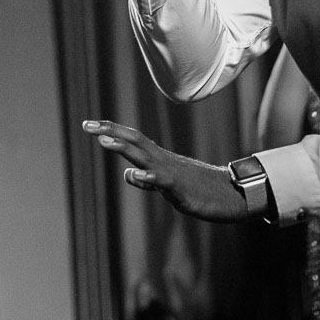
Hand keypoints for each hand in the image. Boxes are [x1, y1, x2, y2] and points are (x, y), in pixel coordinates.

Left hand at [82, 119, 247, 222]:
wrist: (233, 194)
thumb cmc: (200, 188)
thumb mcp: (168, 183)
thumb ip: (147, 178)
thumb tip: (128, 174)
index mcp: (159, 159)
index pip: (132, 140)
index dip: (111, 131)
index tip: (89, 125)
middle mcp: (163, 161)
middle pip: (134, 141)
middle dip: (110, 132)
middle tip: (87, 125)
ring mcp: (172, 173)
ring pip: (144, 157)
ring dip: (123, 148)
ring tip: (103, 141)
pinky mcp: (181, 189)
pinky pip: (163, 181)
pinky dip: (148, 177)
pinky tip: (135, 174)